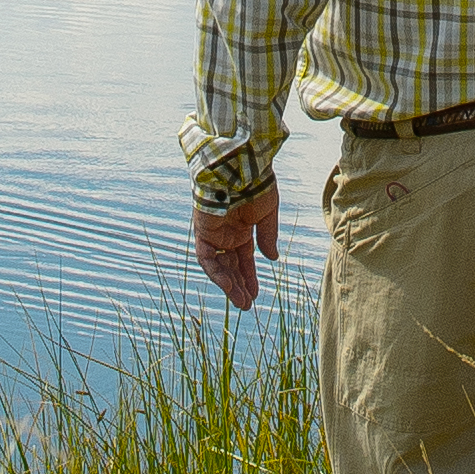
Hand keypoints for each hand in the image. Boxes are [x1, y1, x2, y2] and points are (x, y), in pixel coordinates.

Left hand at [193, 186, 278, 310]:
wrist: (240, 167)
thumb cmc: (256, 186)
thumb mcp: (267, 215)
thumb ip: (267, 237)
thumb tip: (272, 259)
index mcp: (241, 228)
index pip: (244, 259)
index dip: (249, 277)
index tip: (256, 294)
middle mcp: (226, 234)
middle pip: (230, 266)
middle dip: (239, 286)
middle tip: (247, 305)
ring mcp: (213, 234)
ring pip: (219, 266)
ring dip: (229, 284)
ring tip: (241, 302)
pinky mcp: (202, 232)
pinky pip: (207, 258)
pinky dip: (217, 273)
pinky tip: (229, 286)